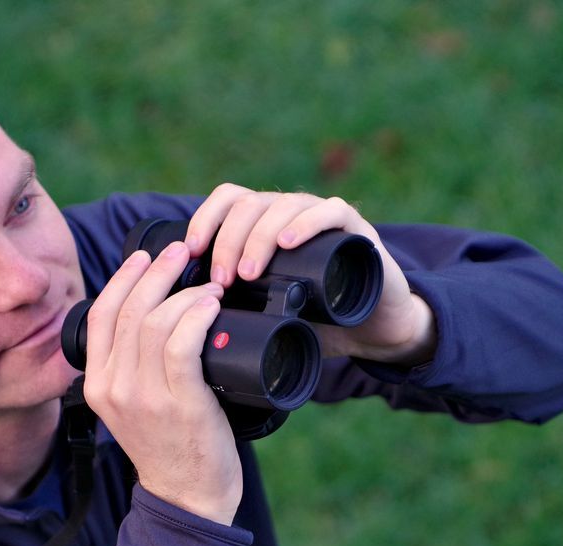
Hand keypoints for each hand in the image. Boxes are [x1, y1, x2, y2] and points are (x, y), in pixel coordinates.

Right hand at [81, 241, 242, 524]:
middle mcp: (114, 388)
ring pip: (155, 323)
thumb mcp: (134, 406)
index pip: (101, 315)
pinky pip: (182, 346)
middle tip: (181, 252)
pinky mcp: (180, 403)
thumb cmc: (171, 447)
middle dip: (157, 272)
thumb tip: (155, 316)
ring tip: (208, 285)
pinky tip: (210, 305)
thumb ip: (132, 368)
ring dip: (184, 293)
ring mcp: (144, 397)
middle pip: (129, 310)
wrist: (187, 499)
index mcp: (97, 385)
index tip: (145, 256)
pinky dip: (197, 317)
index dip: (124, 278)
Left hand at [184, 183, 437, 365]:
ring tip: (249, 273)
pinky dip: (307, 222)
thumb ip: (237, 309)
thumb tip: (188, 324)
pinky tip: (289, 242)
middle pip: (250, 204)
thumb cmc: (318, 320)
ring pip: (284, 205)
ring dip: (259, 236)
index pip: (229, 200)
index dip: (206, 219)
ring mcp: (324, 218)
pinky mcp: (356, 230)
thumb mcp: (268, 313)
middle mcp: (292, 213)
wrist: (375, 329)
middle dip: (228, 239)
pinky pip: (331, 211)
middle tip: (222, 280)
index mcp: (267, 225)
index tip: (191, 252)